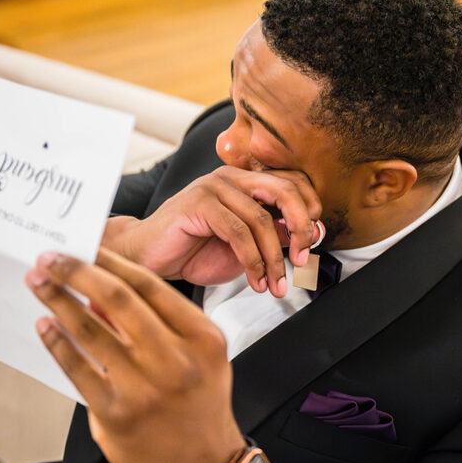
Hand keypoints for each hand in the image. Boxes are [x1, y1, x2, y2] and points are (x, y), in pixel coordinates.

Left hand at [25, 247, 244, 462]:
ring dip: (59, 301)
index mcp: (202, 337)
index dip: (111, 261)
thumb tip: (104, 290)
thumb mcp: (201, 354)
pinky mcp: (116, 415)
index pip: (149, 285)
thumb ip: (161, 322)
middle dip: (78, 272)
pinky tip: (45, 325)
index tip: (85, 248)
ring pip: (92, 332)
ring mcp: (145, 389)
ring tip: (38, 283)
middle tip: (49, 258)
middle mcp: (175, 360)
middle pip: (118, 300)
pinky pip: (78, 370)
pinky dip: (57, 343)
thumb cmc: (199, 401)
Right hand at [103, 166, 322, 297]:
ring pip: (261, 219)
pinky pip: (238, 232)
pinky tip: (256, 281)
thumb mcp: (244, 247)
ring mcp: (213, 187)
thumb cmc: (193, 252)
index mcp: (245, 182)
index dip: (310, 209)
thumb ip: (272, 237)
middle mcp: (231, 178)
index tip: (314, 242)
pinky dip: (253, 261)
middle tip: (303, 260)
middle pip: (284, 190)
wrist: (147, 259)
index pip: (292, 181)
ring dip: (274, 259)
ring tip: (276, 285)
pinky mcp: (198, 203)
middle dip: (301, 228)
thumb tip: (307, 236)